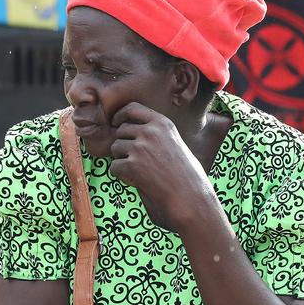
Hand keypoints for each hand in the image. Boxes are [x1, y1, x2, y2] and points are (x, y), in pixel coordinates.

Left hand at [109, 103, 217, 232]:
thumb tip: (127, 130)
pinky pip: (114, 166)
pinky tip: (136, 181)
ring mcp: (140, 147)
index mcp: (162, 123)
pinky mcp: (133, 165)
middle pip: (121, 130)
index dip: (120, 115)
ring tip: (137, 171)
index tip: (116, 122)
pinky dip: (121, 176)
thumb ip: (156, 134)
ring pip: (115, 148)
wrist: (189, 196)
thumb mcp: (175, 143)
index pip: (133, 108)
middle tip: (134, 160)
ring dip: (121, 160)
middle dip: (123, 144)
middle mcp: (150, 132)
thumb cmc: (186, 174)